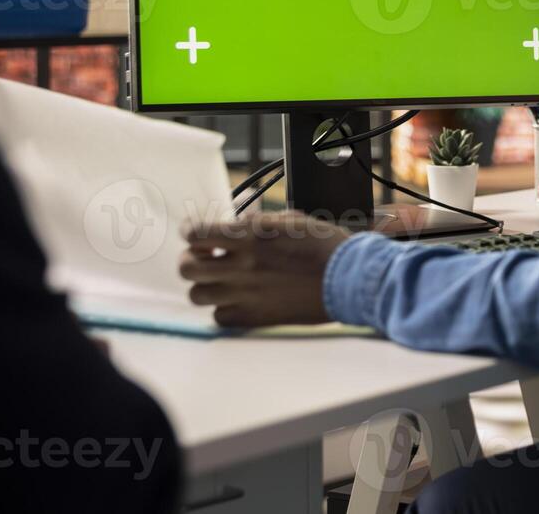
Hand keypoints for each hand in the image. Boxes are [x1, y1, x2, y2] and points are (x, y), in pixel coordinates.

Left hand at [180, 211, 351, 327]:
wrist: (350, 279)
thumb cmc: (327, 245)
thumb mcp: (294, 220)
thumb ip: (260, 222)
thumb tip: (241, 223)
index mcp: (250, 237)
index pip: (196, 233)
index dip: (191, 231)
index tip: (196, 234)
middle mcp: (242, 266)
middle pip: (187, 268)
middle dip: (190, 261)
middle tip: (204, 259)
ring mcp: (246, 295)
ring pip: (197, 295)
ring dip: (206, 285)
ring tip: (222, 281)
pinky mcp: (255, 317)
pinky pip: (219, 317)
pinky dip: (224, 309)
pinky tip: (239, 300)